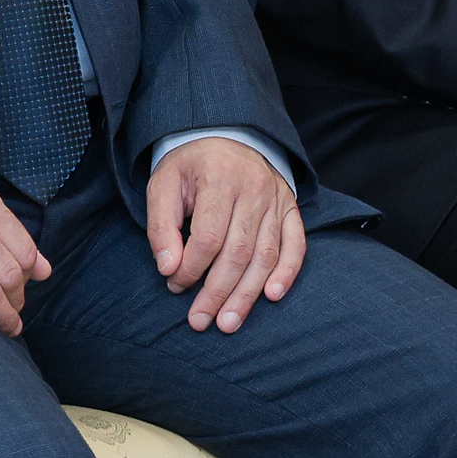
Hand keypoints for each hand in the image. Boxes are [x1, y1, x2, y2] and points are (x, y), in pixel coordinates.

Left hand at [145, 138, 304, 332]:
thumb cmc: (191, 166)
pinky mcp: (291, 208)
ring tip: (229, 322)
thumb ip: (161, 225)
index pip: (208, 236)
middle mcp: (254, 189)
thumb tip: (168, 268)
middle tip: (200, 321)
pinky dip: (287, 273)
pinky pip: (296, 245)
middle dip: (218, 292)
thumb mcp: (164, 184)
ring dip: (248, 294)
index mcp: (219, 178)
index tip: (174, 285)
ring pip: (266, 255)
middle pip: (238, 252)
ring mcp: (277, 199)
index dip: (191, 268)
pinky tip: (272, 296)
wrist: (227, 134)